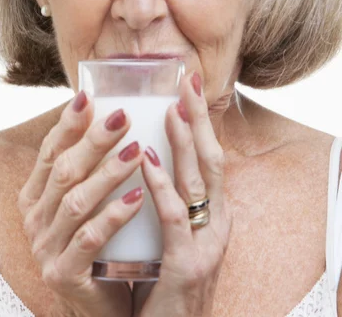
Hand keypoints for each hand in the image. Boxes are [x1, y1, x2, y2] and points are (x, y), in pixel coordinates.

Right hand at [18, 92, 144, 316]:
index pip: (50, 151)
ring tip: (137, 151)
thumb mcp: (88, 199)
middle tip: (123, 116)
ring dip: (108, 173)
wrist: (101, 302)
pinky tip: (137, 198)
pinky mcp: (64, 274)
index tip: (90, 97)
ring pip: (76, 201)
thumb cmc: (100, 240)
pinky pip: (89, 239)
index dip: (68, 123)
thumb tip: (113, 110)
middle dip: (94, 140)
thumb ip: (91, 165)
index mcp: (36, 195)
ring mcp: (46, 248)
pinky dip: (113, 216)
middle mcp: (35, 219)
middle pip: (64, 171)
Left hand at [132, 71, 232, 316]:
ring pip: (196, 181)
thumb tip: (148, 151)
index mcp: (214, 213)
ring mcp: (205, 244)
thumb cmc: (167, 279)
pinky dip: (159, 185)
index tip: (189, 86)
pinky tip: (145, 159)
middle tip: (187, 83)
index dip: (202, 121)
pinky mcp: (185, 266)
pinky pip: (172, 217)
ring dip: (184, 142)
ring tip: (171, 109)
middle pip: (211, 160)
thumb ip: (173, 198)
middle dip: (200, 119)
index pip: (211, 157)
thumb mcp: (177, 233)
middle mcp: (216, 223)